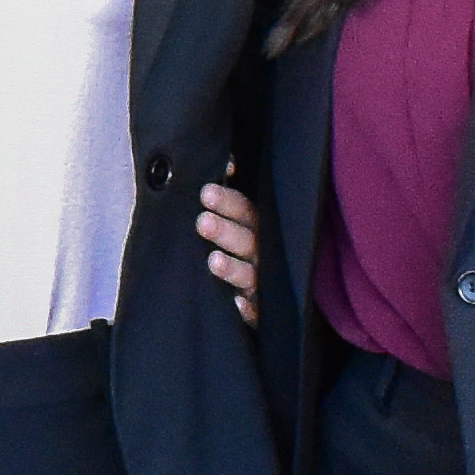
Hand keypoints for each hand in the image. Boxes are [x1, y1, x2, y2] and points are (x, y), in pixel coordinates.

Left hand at [195, 179, 261, 323]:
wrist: (273, 293)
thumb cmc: (246, 246)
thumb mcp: (240, 221)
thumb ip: (228, 200)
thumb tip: (222, 162)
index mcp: (256, 227)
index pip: (245, 210)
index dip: (227, 202)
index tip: (206, 192)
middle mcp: (261, 253)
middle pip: (246, 240)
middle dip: (225, 231)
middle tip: (202, 222)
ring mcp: (262, 283)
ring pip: (250, 275)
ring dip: (233, 268)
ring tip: (212, 261)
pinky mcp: (262, 312)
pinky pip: (257, 312)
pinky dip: (248, 308)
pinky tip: (236, 304)